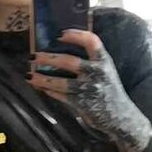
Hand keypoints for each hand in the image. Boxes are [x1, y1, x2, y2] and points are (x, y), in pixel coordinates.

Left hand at [28, 30, 149, 151]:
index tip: (59, 34)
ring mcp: (90, 89)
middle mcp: (98, 73)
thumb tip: (62, 50)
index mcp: (105, 61)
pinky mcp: (83, 104)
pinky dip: (49, 91)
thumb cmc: (109, 91)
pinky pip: (61, 96)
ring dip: (43, 78)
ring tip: (30, 75)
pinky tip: (40, 87)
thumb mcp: (105, 72)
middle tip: (35, 56)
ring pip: (61, 82)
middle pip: (70, 61)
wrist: (121, 117)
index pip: (92, 41)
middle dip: (49, 58)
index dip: (75, 35)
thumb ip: (91, 61)